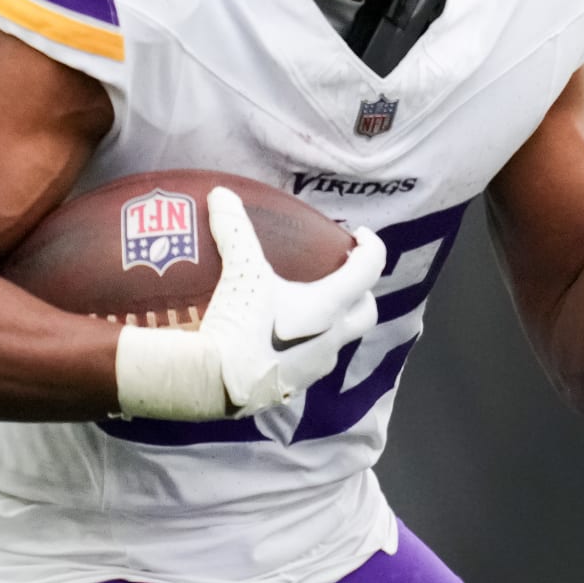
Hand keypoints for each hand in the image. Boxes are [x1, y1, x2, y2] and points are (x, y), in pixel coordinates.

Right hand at [113, 186, 382, 420]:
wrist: (212, 382)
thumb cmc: (239, 323)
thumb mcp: (239, 271)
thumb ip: (234, 230)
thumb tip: (222, 194)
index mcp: (330, 306)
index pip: (369, 270)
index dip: (371, 247)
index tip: (359, 236)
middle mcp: (332, 338)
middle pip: (365, 311)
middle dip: (360, 290)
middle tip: (340, 273)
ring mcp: (315, 367)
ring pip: (339, 339)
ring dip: (333, 320)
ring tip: (305, 304)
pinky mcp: (292, 387)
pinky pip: (310, 361)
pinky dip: (305, 345)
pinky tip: (278, 336)